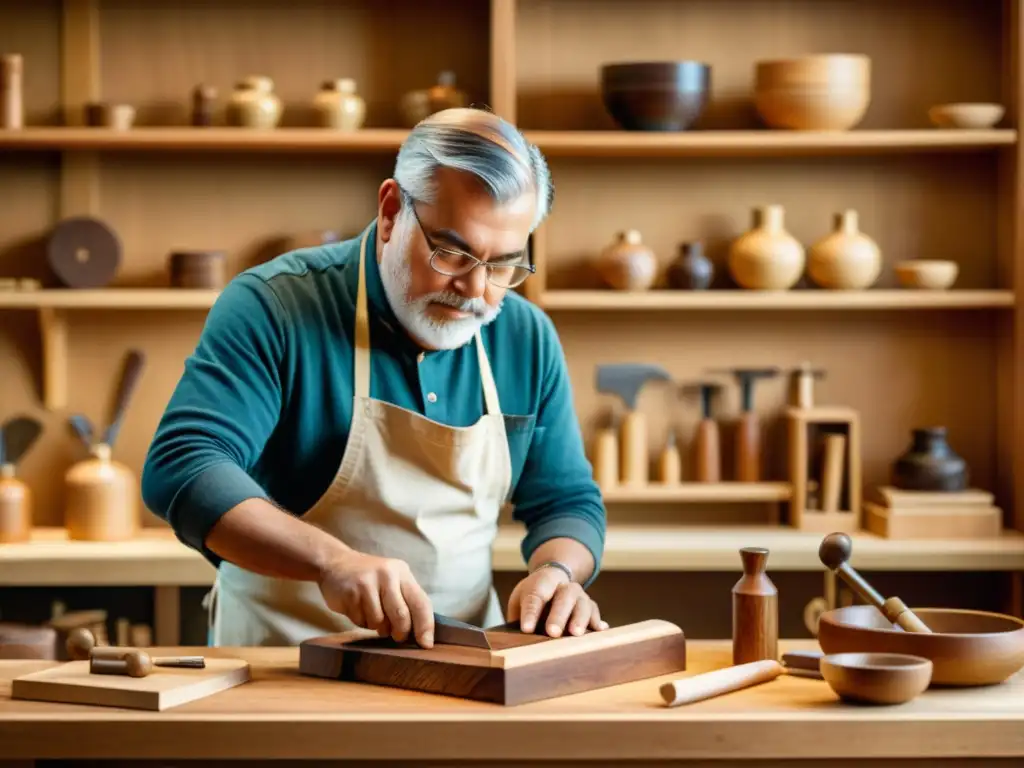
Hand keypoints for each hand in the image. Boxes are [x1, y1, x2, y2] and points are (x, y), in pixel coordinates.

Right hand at [317, 550, 434, 646]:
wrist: (335, 563)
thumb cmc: (371, 577)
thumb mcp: (393, 580)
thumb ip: (406, 601)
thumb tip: (421, 634)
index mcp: (402, 572)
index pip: (421, 602)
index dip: (425, 626)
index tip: (426, 644)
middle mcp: (387, 575)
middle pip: (401, 616)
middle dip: (400, 632)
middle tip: (396, 635)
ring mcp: (367, 584)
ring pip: (379, 622)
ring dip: (377, 627)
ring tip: (372, 614)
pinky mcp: (350, 594)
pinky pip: (361, 621)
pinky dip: (362, 622)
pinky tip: (358, 609)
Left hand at [506, 566, 608, 636]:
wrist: (555, 579)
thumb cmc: (534, 595)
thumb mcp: (520, 600)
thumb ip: (518, 617)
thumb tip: (513, 641)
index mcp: (543, 581)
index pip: (536, 595)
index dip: (531, 613)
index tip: (526, 629)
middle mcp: (564, 586)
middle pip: (563, 598)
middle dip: (558, 616)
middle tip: (552, 632)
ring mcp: (580, 596)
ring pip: (583, 604)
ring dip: (580, 619)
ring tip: (575, 634)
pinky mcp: (590, 606)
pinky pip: (595, 613)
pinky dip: (597, 622)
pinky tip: (600, 631)